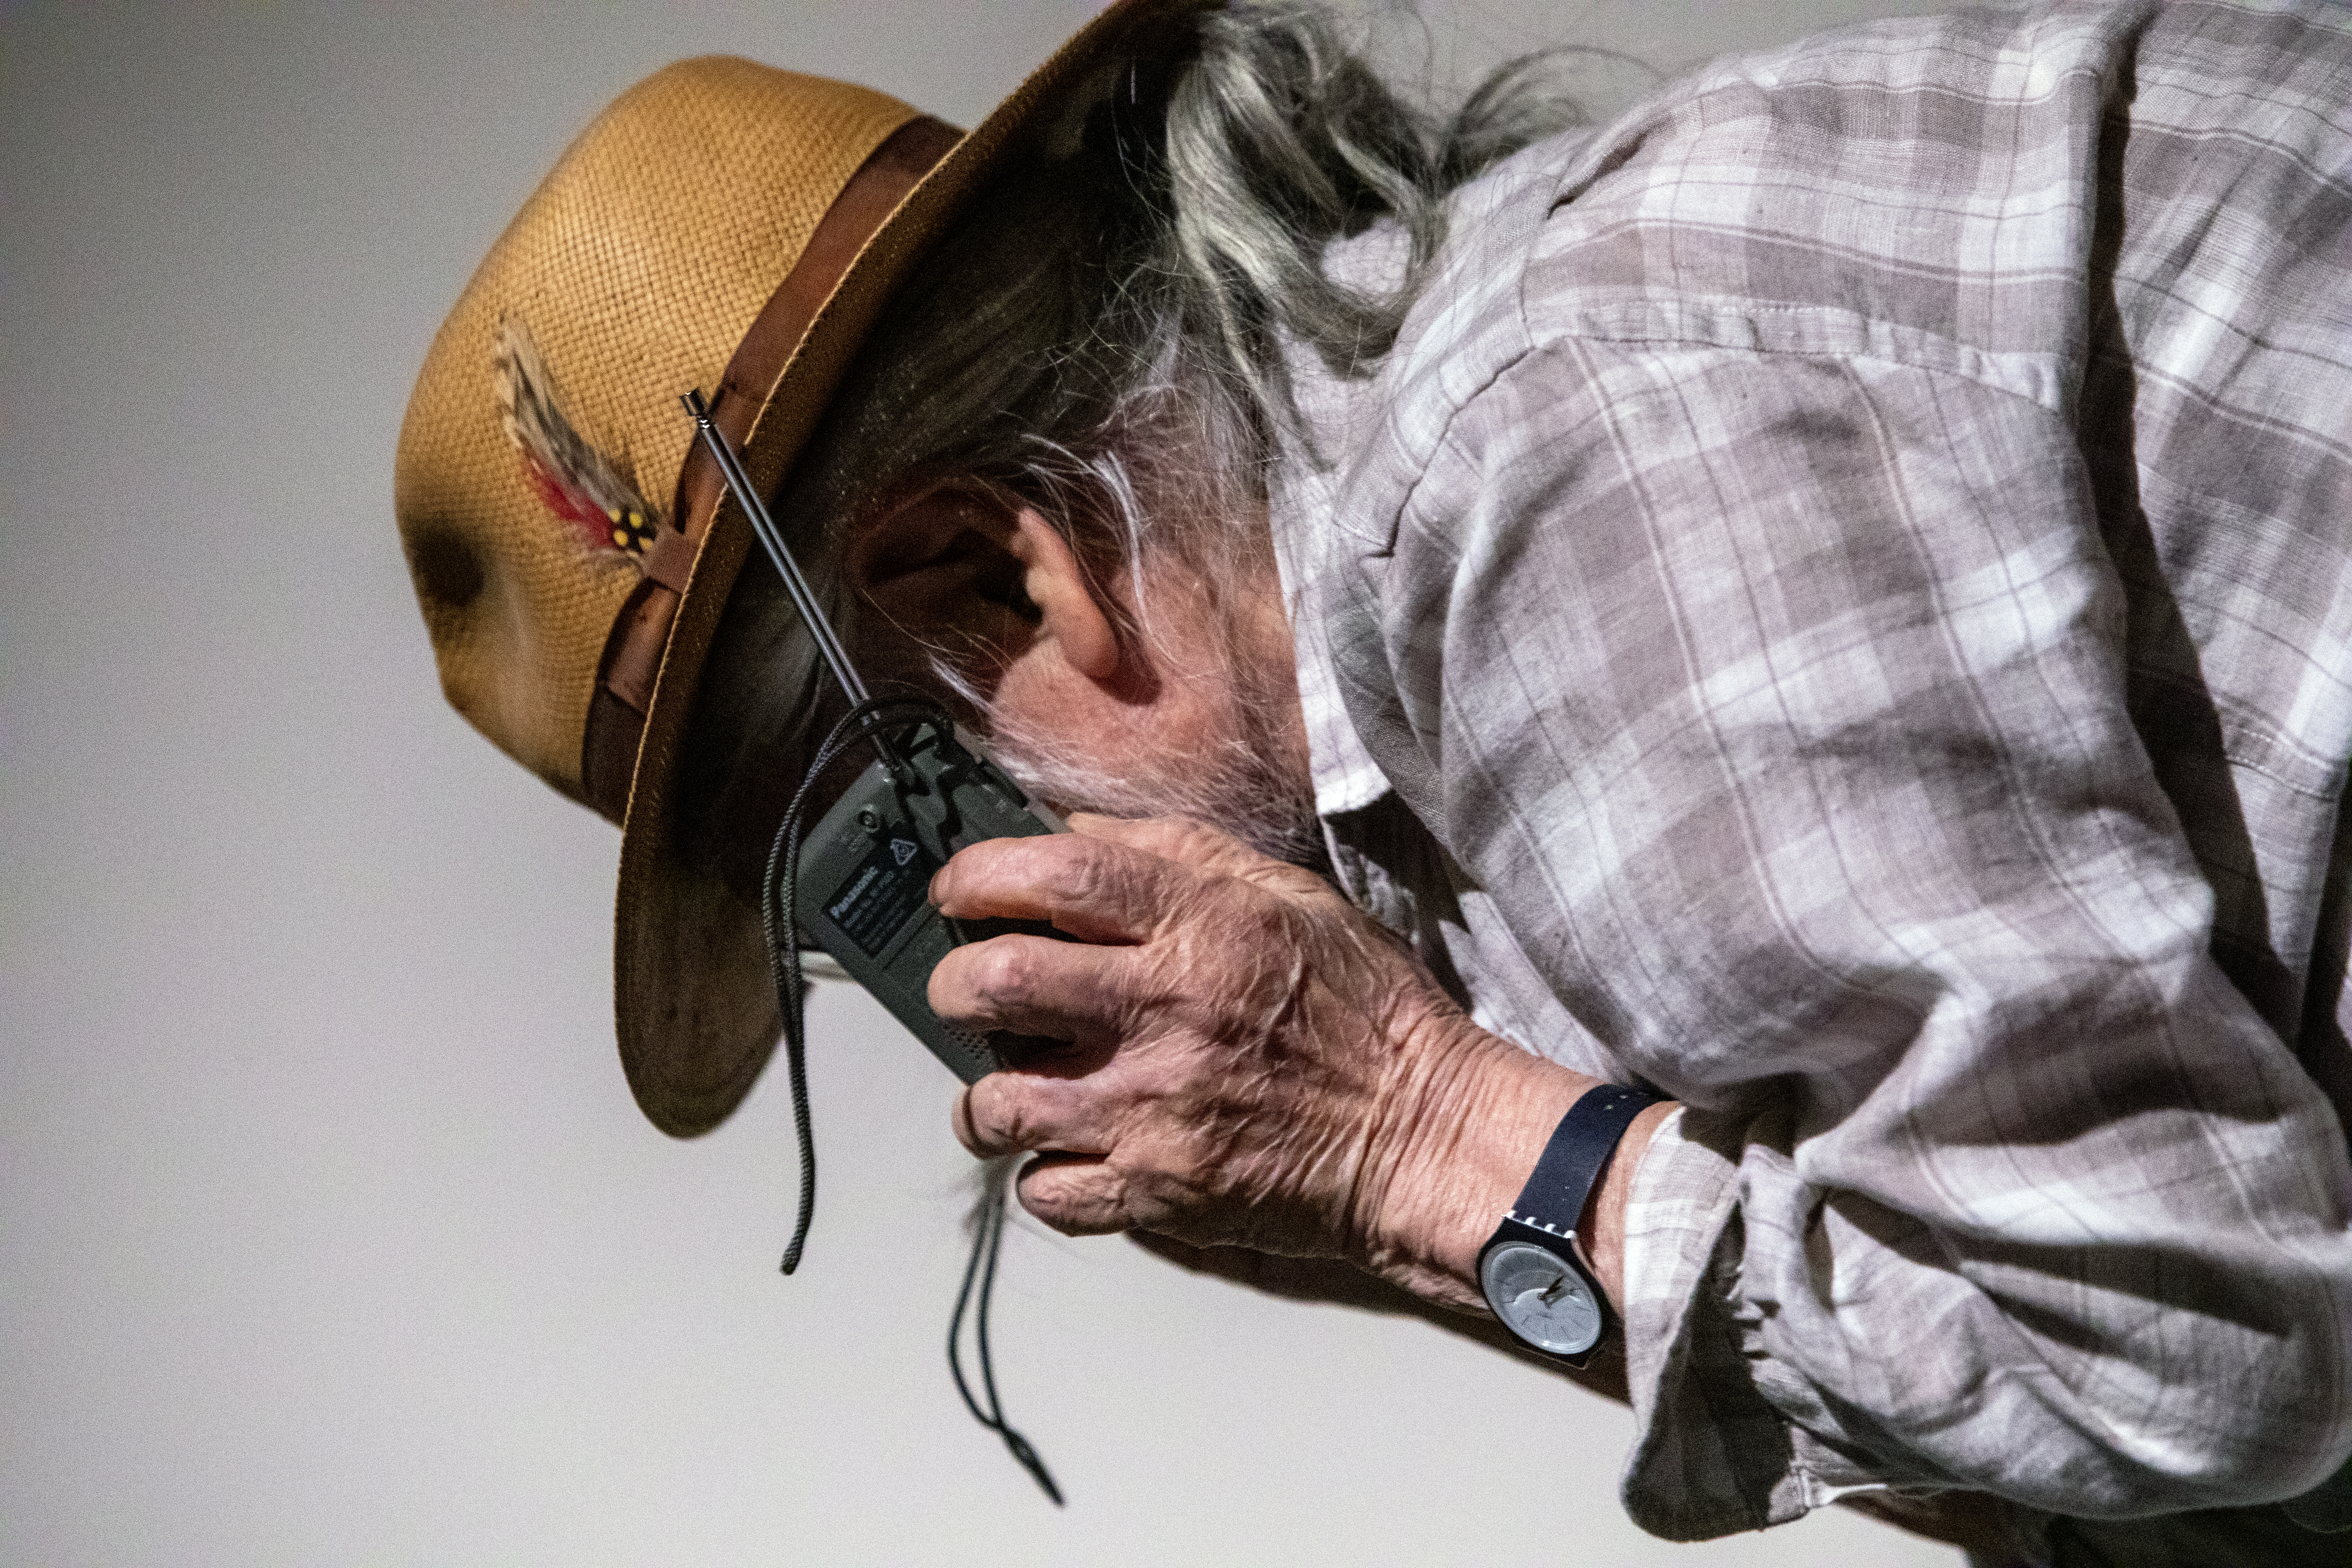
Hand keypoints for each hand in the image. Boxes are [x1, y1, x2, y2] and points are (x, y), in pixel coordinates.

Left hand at [928, 814, 1600, 1310]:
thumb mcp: (1289, 897)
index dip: (981, 876)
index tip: (957, 892)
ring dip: (982, 1096)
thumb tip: (1076, 834)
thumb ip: (1181, 856)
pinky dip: (1039, 1175)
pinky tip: (1065, 1154)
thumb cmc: (1362, 1012)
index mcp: (1203, 927)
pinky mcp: (1157, 1192)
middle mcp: (1166, 1013)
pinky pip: (1046, 1191)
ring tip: (1002, 1090)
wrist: (1423, 1133)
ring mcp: (1153, 1110)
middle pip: (997, 984)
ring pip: (1000, 1102)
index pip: (1056, 878)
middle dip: (953, 985)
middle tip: (962, 992)